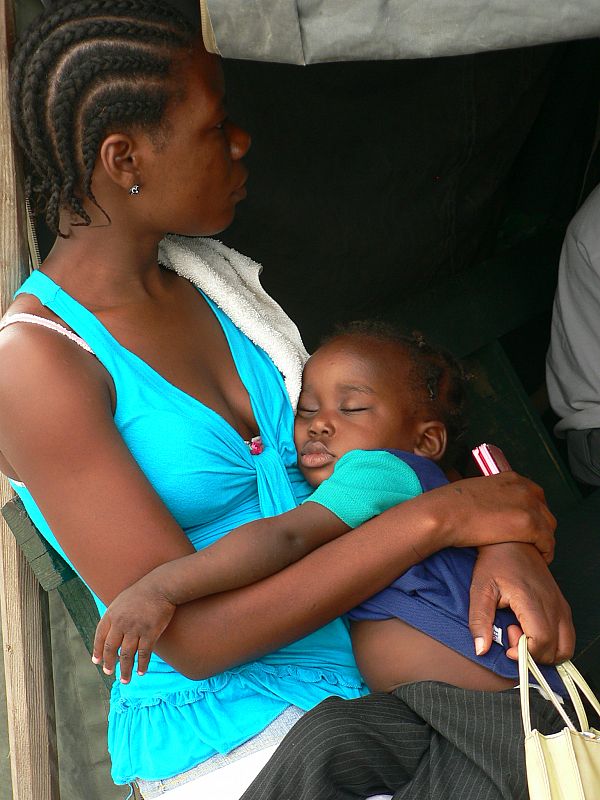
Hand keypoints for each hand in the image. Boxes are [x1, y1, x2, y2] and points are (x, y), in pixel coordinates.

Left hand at [92, 579, 175, 682]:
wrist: (161, 586)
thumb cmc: (142, 592)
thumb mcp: (121, 600)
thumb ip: (114, 616)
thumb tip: (109, 631)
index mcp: (112, 614)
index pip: (100, 637)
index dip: (98, 651)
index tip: (97, 662)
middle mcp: (121, 623)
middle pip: (112, 649)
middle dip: (109, 663)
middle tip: (109, 673)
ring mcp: (135, 629)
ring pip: (127, 655)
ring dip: (125, 670)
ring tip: (125, 680)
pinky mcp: (150, 633)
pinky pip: (144, 653)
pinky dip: (142, 664)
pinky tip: (141, 671)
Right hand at [439, 472, 555, 559]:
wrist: (444, 513)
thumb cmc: (450, 505)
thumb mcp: (475, 490)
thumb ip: (490, 495)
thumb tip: (487, 506)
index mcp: (511, 478)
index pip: (535, 495)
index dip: (533, 513)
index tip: (527, 526)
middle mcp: (523, 488)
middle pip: (545, 511)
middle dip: (541, 527)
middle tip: (532, 542)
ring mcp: (528, 505)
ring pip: (549, 527)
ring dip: (544, 541)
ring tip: (534, 552)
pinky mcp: (528, 524)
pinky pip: (547, 542)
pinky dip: (545, 552)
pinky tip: (537, 558)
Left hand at [468, 542, 574, 663]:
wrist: (512, 541)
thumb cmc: (495, 562)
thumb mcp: (480, 589)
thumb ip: (479, 620)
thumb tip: (481, 649)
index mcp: (532, 600)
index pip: (541, 642)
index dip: (524, 652)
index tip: (507, 643)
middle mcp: (552, 604)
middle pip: (556, 650)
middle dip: (533, 653)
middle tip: (512, 633)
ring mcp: (560, 605)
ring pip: (566, 646)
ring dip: (545, 651)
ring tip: (522, 632)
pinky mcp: (562, 605)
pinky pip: (567, 635)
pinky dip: (552, 642)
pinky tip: (530, 628)